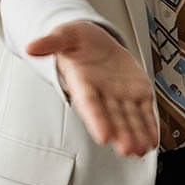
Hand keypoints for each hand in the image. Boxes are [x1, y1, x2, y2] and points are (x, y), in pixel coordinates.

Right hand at [27, 21, 157, 155]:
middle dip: (120, 134)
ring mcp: (120, 95)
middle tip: (127, 149)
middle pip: (111, 117)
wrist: (96, 41)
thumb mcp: (65, 35)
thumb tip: (32, 47)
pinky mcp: (137, 92)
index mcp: (83, 83)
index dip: (97, 120)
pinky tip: (152, 140)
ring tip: (142, 149)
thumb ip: (51, 42)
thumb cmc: (79, 41)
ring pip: (129, 118)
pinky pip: (144, 111)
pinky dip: (149, 125)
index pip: (89, 104)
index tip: (104, 136)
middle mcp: (102, 94)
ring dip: (136, 134)